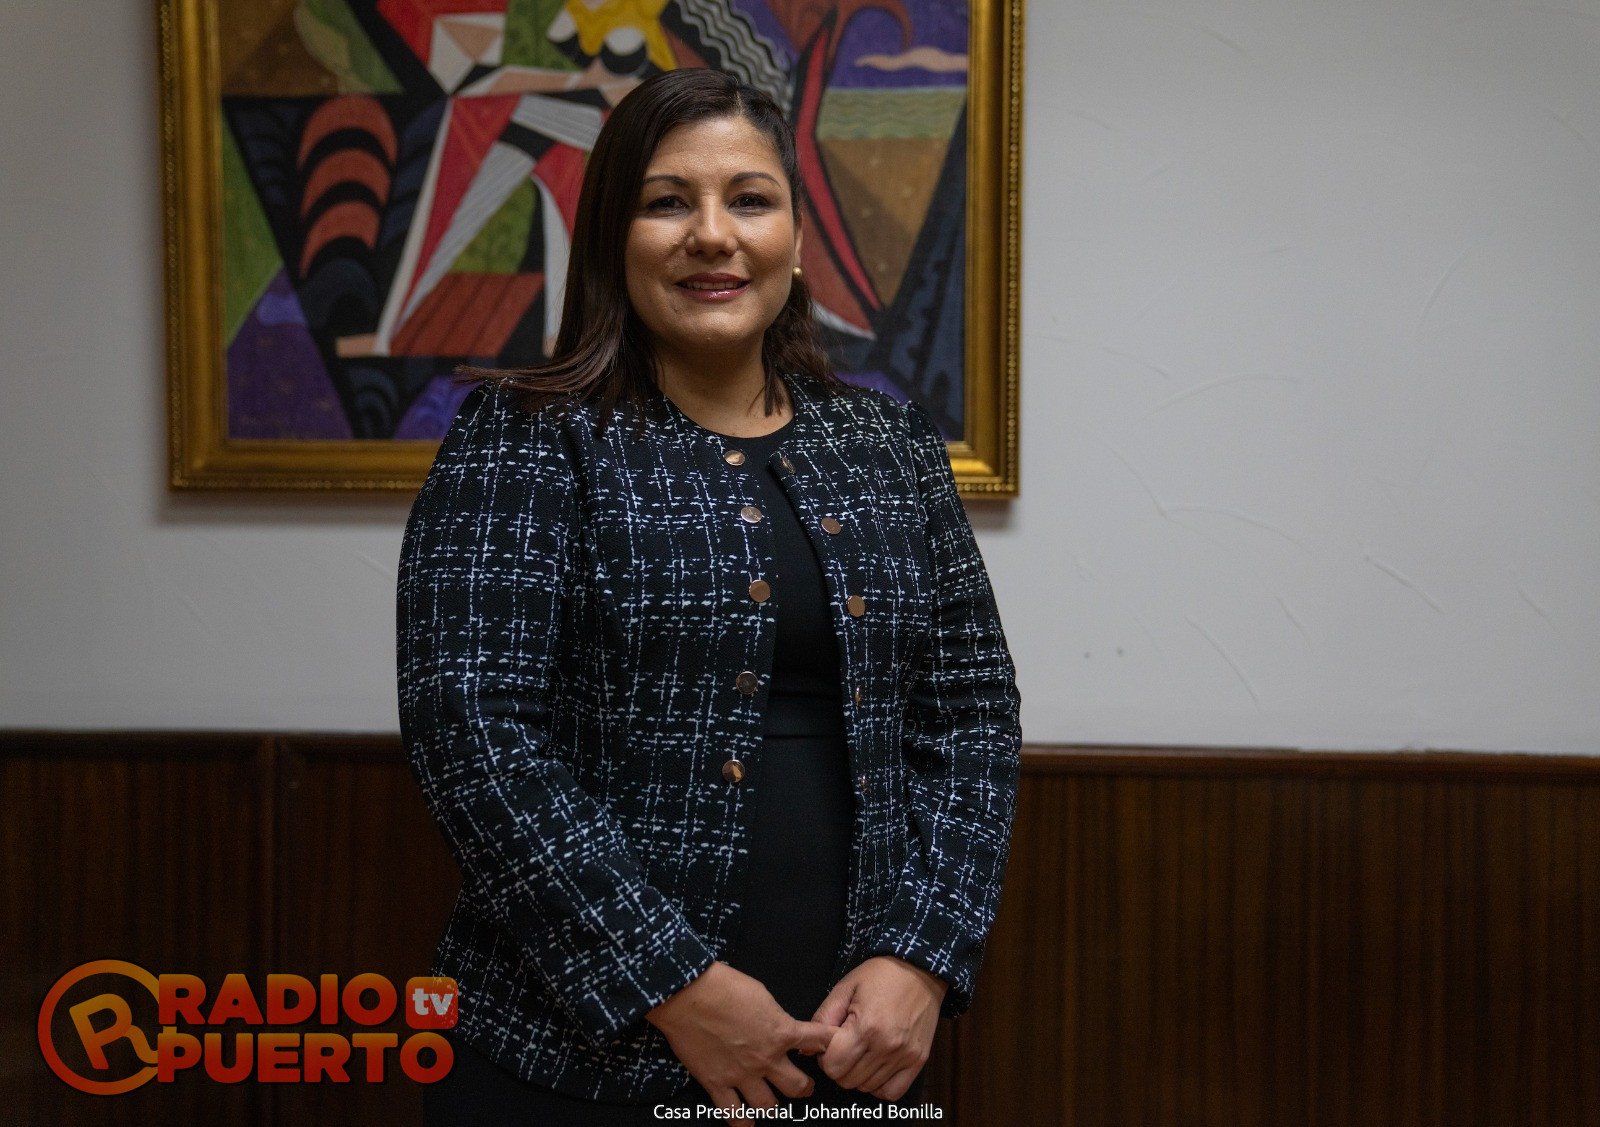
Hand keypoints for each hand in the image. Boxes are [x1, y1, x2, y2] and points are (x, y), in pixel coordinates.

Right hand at [646, 961, 836, 1111]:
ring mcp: (742, 1075)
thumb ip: (773, 1016)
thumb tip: (775, 1024)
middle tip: (805, 1086)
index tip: (827, 1047)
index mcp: (781, 1031)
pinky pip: (733, 1114)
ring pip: (768, 1105)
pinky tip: (747, 1123)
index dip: (826, 1044)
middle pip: (797, 1086)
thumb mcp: (761, 994)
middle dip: (805, 1087)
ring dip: (774, 1105)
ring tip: (774, 1103)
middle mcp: (766, 1058)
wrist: (689, 994)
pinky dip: (742, 1122)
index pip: (817, 1041)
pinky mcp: (717, 1083)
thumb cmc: (723, 985)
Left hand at [811, 955, 945, 1100]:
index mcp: (865, 1026)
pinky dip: (880, 1086)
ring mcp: (904, 1056)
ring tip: (862, 1052)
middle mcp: (886, 1046)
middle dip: (839, 1067)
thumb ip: (823, 1018)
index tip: (831, 1044)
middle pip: (848, 1080)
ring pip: (867, 1088)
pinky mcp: (918, 1061)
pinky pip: (892, 1092)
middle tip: (845, 1047)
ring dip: (858, 1075)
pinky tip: (876, 1068)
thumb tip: (806, 1048)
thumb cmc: (879, 976)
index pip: (833, 1066)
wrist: (919, 969)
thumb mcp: (845, 988)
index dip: (825, 1057)